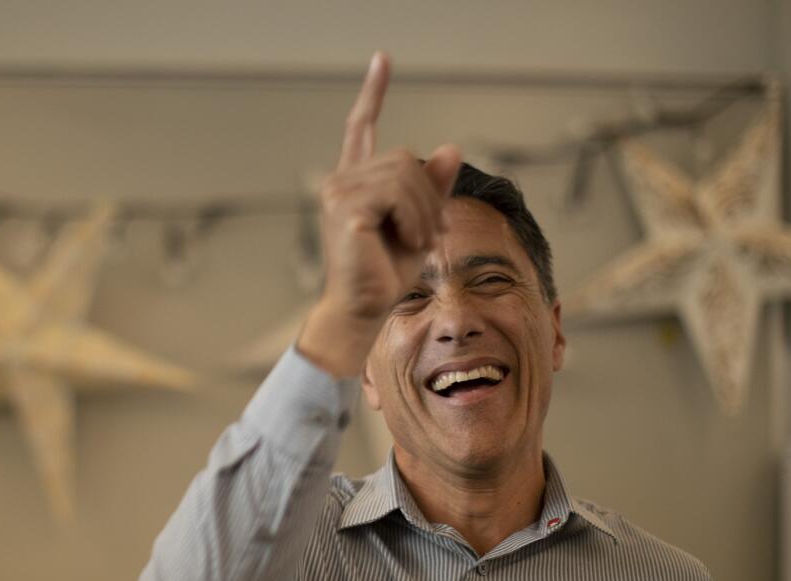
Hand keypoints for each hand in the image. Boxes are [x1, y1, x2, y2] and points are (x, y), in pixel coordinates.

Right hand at [297, 52, 462, 377]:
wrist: (362, 310)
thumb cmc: (385, 275)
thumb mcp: (420, 225)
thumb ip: (432, 188)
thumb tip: (452, 148)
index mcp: (354, 182)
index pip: (361, 127)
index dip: (373, 92)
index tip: (382, 59)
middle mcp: (340, 181)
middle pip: (405, 158)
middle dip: (430, 196)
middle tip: (434, 236)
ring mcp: (338, 191)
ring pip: (407, 174)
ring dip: (426, 212)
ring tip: (422, 242)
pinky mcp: (346, 207)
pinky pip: (400, 194)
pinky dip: (416, 219)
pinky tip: (410, 242)